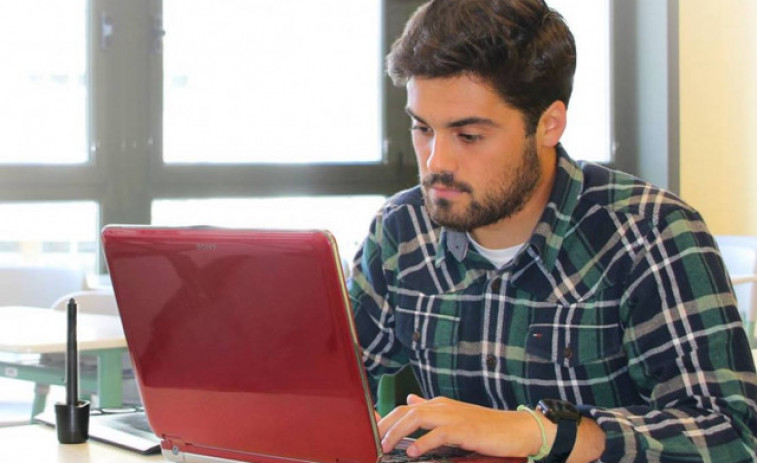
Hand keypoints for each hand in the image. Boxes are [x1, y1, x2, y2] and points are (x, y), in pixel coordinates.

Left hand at [377, 394, 542, 458]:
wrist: (514, 429)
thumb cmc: (484, 426)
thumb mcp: (453, 416)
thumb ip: (430, 409)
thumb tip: (410, 400)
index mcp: (438, 405)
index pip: (404, 408)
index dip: (386, 419)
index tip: (372, 431)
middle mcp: (442, 407)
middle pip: (405, 412)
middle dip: (386, 426)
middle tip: (373, 442)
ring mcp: (453, 416)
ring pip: (416, 418)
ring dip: (397, 432)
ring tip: (386, 447)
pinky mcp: (463, 430)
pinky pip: (438, 434)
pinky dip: (422, 442)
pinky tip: (412, 451)